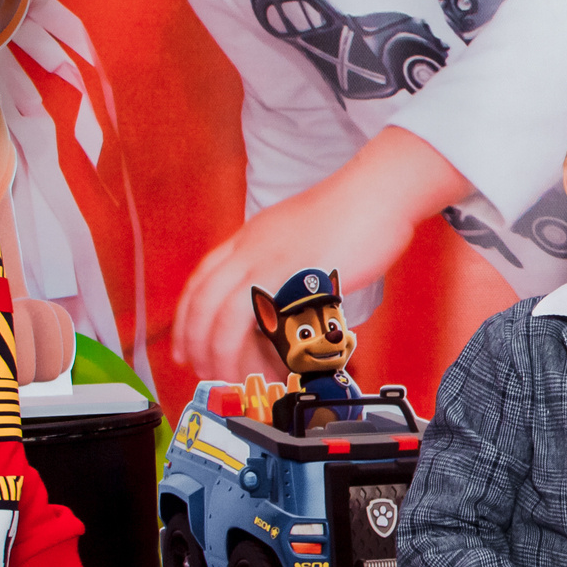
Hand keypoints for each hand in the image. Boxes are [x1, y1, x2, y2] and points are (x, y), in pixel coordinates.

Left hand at [172, 129, 474, 375]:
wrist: (378, 191)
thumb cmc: (354, 213)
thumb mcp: (300, 237)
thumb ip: (283, 265)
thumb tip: (284, 299)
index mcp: (250, 238)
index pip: (200, 281)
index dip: (187, 319)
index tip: (188, 346)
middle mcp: (251, 249)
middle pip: (202, 302)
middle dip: (195, 343)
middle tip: (203, 370)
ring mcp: (269, 262)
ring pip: (221, 316)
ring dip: (219, 352)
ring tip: (230, 374)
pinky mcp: (294, 277)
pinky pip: (259, 322)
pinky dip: (253, 350)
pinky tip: (264, 365)